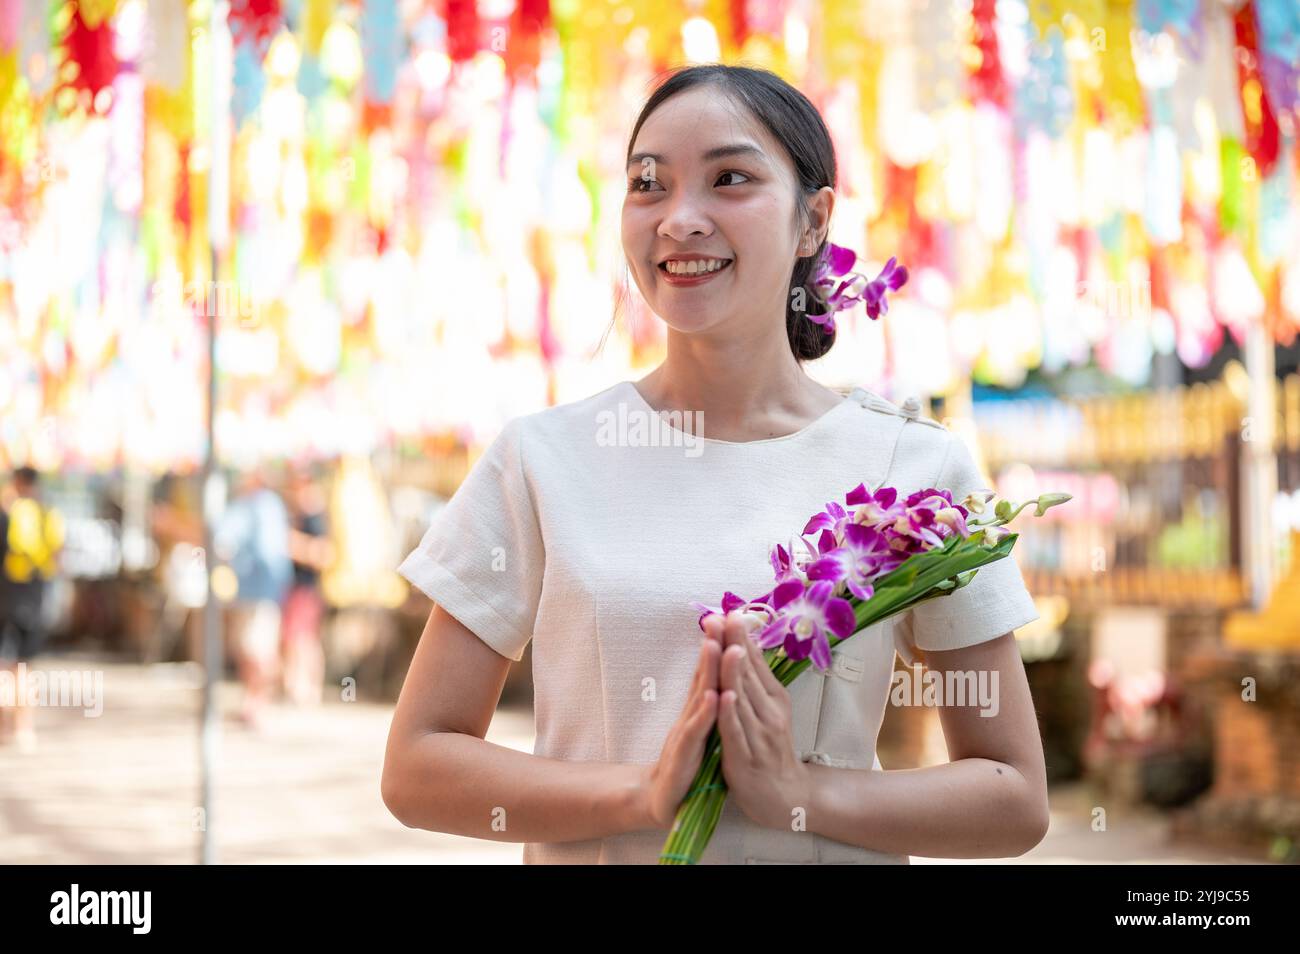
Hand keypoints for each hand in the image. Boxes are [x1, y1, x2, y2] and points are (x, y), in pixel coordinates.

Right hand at [637, 624, 722, 830]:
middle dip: (712, 645)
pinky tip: (714, 697)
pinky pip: (696, 732)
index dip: (718, 643)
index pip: (710, 670)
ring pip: (699, 697)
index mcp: (699, 707)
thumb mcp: (700, 724)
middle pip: (703, 675)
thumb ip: (707, 696)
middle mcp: (691, 713)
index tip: (728, 615)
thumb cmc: (686, 759)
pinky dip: (705, 714)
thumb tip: (717, 670)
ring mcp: (686, 732)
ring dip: (707, 670)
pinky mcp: (683, 754)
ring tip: (717, 645)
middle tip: (718, 617)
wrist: (662, 796)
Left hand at [713, 613, 812, 831]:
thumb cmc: (770, 748)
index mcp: (773, 698)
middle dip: (735, 644)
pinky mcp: (745, 758)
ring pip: (743, 698)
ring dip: (733, 671)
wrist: (786, 796)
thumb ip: (755, 680)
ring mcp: (758, 735)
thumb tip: (744, 644)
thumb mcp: (768, 709)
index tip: (731, 611)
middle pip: (749, 674)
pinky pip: (736, 731)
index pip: (756, 662)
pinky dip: (731, 712)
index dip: (742, 637)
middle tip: (724, 617)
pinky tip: (725, 695)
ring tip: (727, 646)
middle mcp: (769, 712)